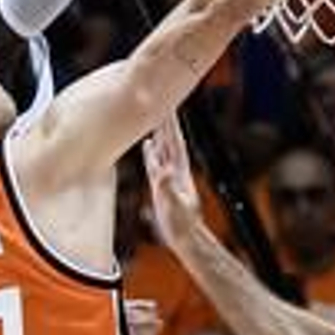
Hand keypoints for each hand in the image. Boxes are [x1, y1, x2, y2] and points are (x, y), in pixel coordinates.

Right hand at [143, 112, 203, 250]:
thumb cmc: (182, 225)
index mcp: (178, 170)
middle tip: (159, 95)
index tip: (166, 102)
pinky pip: (154, 162)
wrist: (187, 239)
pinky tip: (148, 142)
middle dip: (164, 118)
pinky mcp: (161, 184)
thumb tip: (163, 171)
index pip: (173, 140)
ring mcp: (168, 175)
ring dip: (157, 129)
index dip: (170, 122)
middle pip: (168, 137)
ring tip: (152, 112)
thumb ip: (168, 188)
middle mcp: (175, 169)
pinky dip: (151, 149)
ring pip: (161, 146)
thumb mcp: (174, 206)